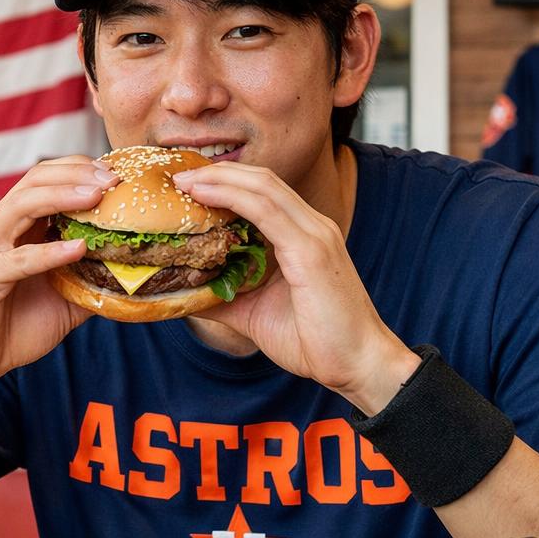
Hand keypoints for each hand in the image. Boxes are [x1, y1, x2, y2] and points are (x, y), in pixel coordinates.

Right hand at [0, 156, 117, 389]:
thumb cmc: (11, 328)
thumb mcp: (64, 298)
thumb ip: (92, 278)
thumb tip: (136, 272)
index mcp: (14, 226)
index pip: (44, 178)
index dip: (79, 169)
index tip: (117, 174)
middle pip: (34, 180)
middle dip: (76, 173)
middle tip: (113, 178)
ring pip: (23, 205)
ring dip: (63, 195)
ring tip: (98, 195)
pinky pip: (19, 259)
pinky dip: (50, 251)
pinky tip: (79, 248)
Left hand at [175, 162, 419, 413]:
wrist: (359, 365)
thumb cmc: (317, 341)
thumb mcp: (256, 313)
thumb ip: (224, 297)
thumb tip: (184, 293)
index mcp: (305, 236)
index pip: (264, 191)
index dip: (226, 181)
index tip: (188, 184)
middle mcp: (313, 227)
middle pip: (262, 180)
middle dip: (218, 172)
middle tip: (179, 177)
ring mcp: (315, 235)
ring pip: (264, 188)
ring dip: (221, 179)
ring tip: (186, 181)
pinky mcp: (312, 251)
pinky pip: (268, 212)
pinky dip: (233, 198)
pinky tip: (206, 196)